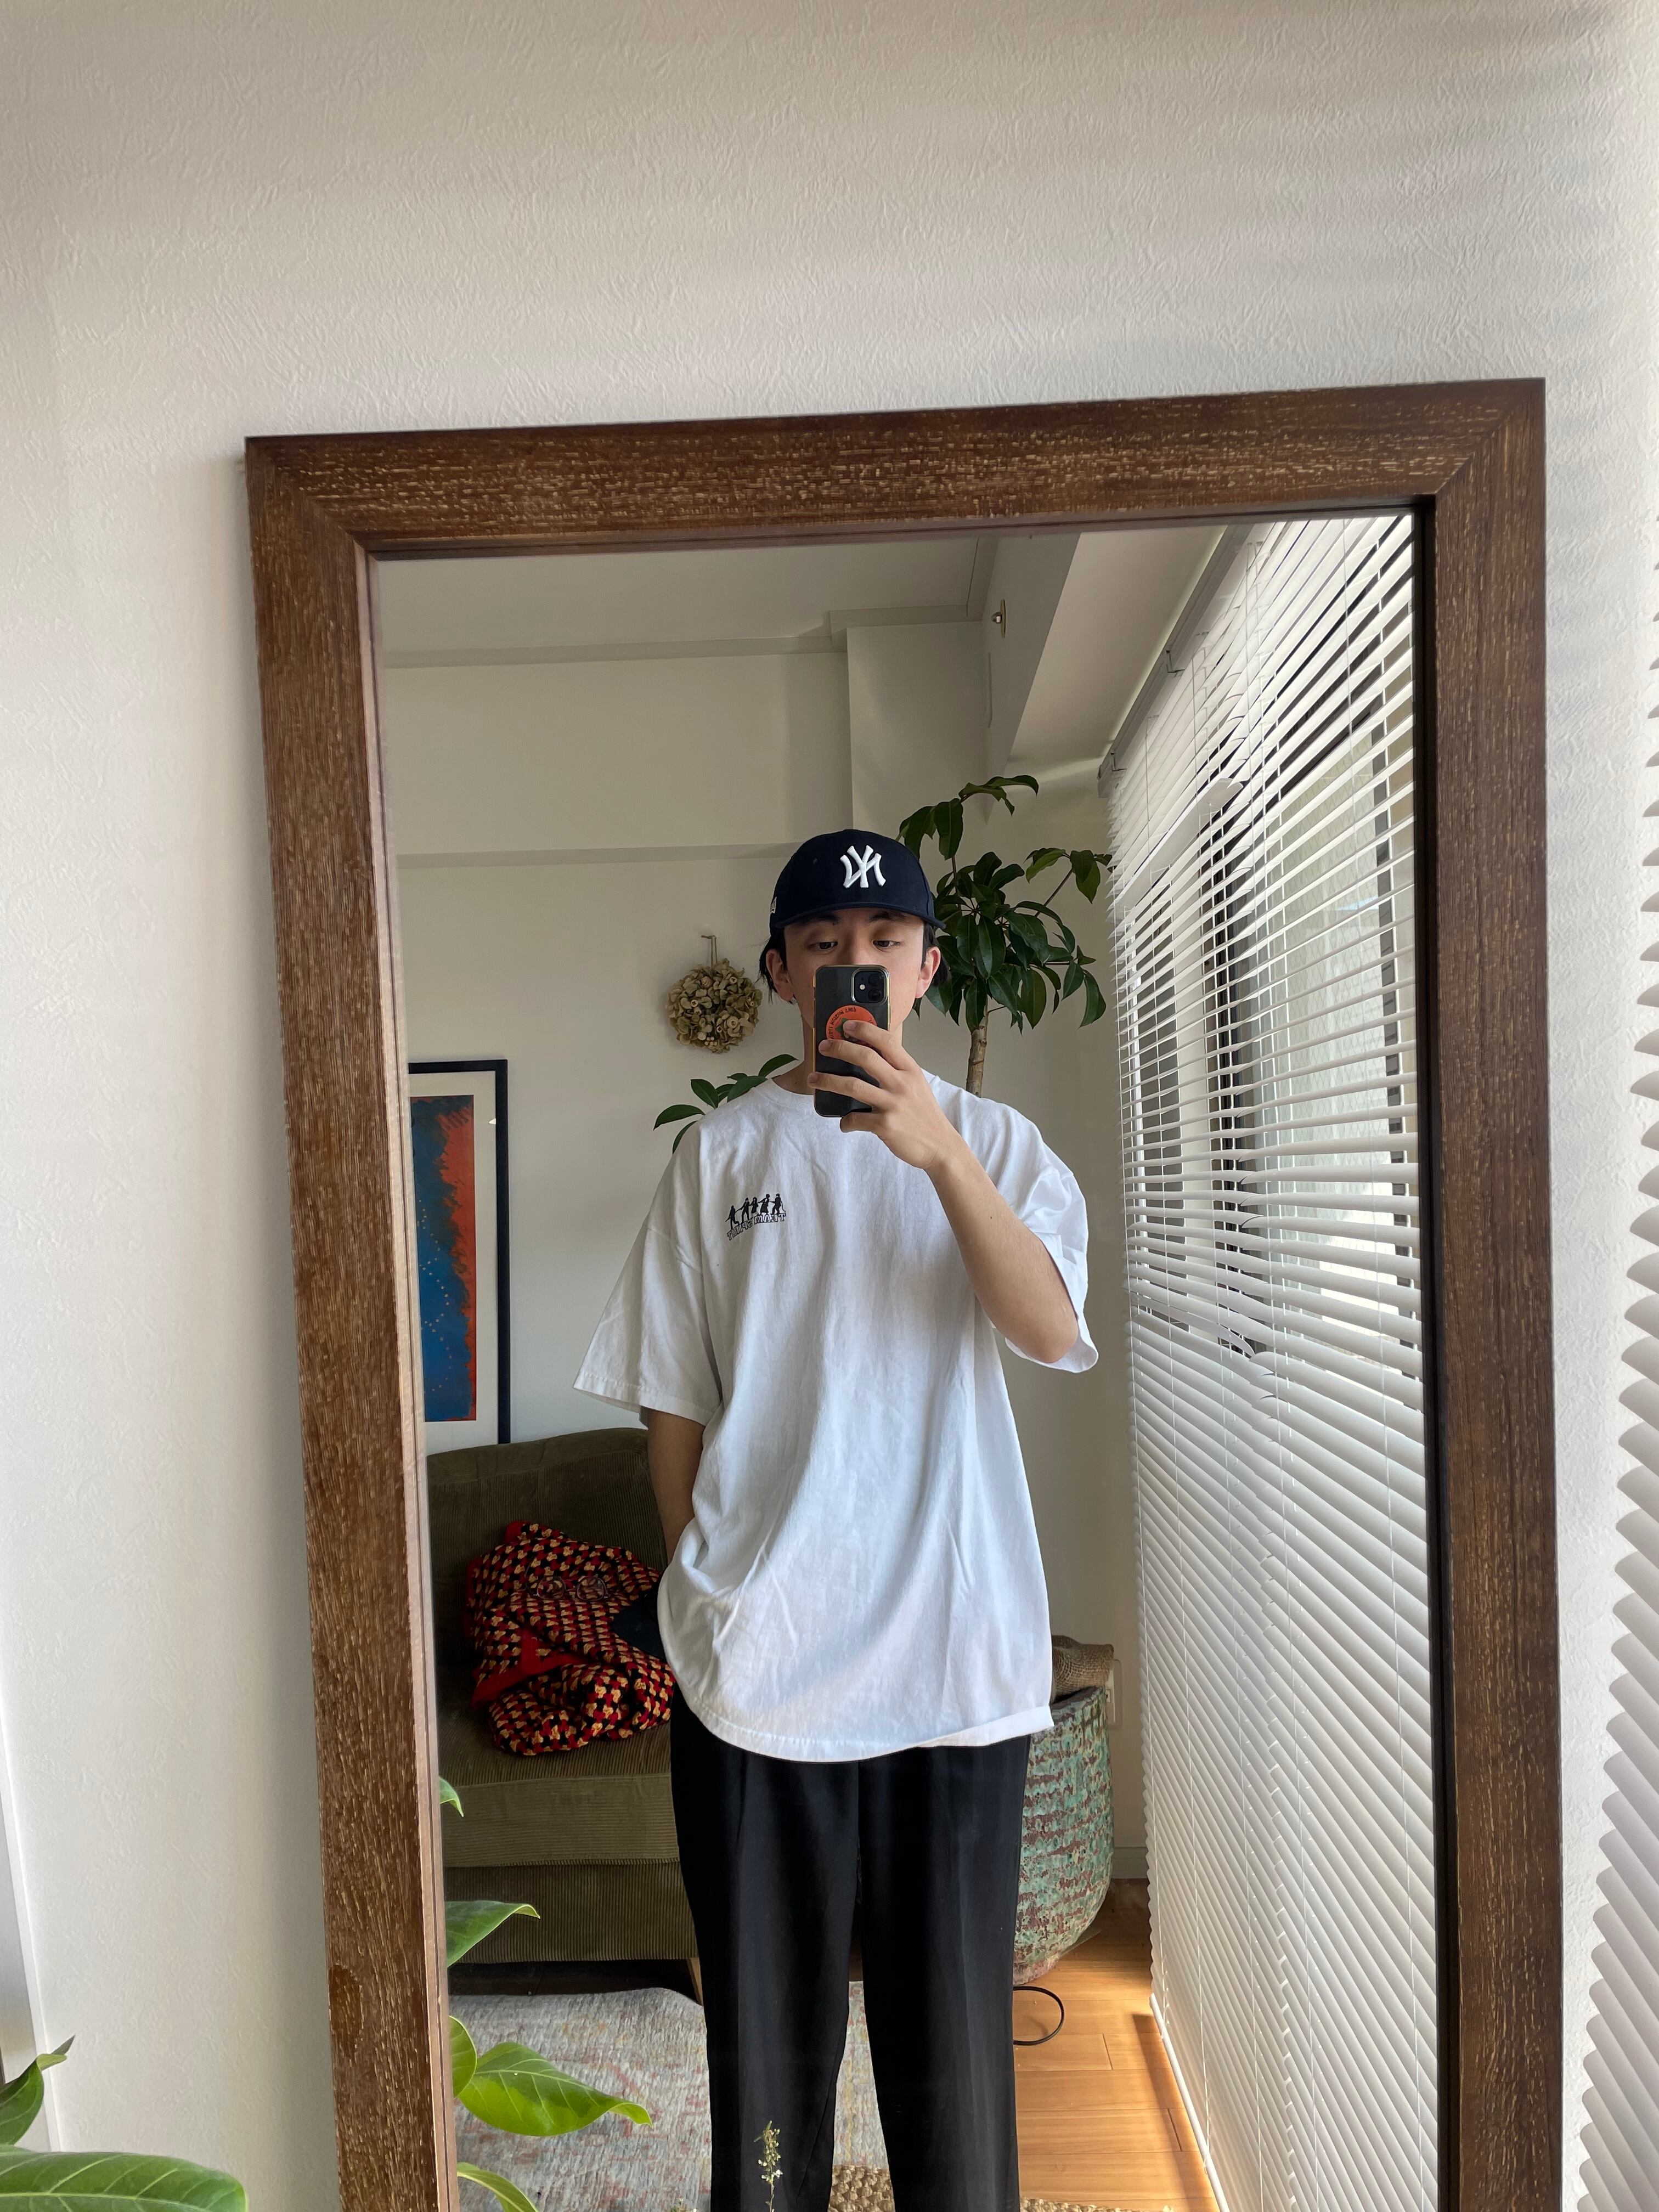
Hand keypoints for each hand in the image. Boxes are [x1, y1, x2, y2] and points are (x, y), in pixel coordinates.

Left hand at [809, 1022, 965, 1173]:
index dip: (864, 1030)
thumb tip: (868, 1058)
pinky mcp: (884, 1125)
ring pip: (852, 1086)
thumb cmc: (924, 1114)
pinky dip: (845, 1122)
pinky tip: (844, 1123)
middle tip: (824, 1047)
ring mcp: (892, 1104)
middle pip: (865, 1057)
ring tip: (814, 1079)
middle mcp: (901, 1083)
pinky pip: (854, 1119)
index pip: (886, 1041)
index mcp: (910, 1070)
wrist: (940, 1146)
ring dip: (828, 1081)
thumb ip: (897, 1070)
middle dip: (839, 1049)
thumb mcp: (917, 1084)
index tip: (846, 1025)